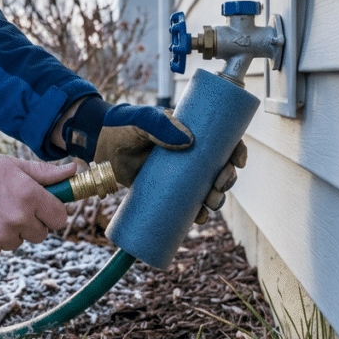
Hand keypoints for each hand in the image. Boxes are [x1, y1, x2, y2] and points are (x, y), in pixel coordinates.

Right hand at [0, 154, 75, 258]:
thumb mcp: (10, 166)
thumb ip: (44, 173)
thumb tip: (74, 171)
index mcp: (28, 194)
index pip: (59, 217)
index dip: (51, 213)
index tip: (42, 208)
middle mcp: (17, 218)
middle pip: (41, 234)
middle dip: (30, 223)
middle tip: (9, 207)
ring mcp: (0, 237)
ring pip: (18, 242)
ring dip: (8, 232)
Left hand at [56, 97, 246, 222]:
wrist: (100, 144)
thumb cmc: (124, 126)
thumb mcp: (143, 120)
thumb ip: (160, 125)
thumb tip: (188, 141)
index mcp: (190, 134)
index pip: (222, 142)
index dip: (237, 152)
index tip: (238, 162)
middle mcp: (189, 156)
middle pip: (219, 170)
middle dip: (227, 180)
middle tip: (219, 185)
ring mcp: (178, 175)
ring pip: (207, 190)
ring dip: (216, 199)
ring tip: (210, 204)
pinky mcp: (165, 191)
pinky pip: (186, 205)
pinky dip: (196, 214)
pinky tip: (199, 218)